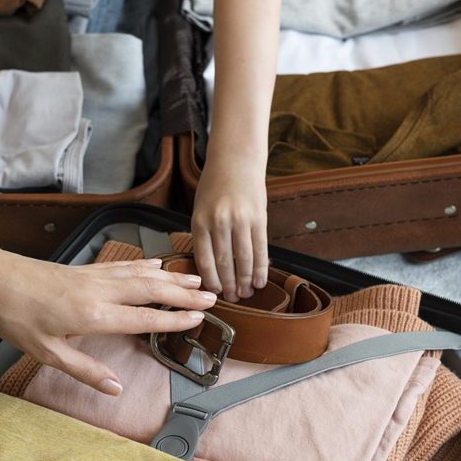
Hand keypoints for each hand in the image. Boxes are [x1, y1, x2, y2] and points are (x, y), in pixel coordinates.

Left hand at [0, 239, 216, 395]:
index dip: (174, 319)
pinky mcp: (85, 269)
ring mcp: (93, 276)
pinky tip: (156, 265)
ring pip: (140, 275)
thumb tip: (115, 387)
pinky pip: (122, 267)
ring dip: (170, 277)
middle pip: (150, 290)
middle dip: (183, 294)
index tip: (199, 318)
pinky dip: (144, 266)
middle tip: (212, 296)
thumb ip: (84, 370)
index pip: (143, 317)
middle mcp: (98, 291)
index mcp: (92, 315)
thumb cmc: (14, 317)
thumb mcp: (45, 353)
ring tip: (196, 279)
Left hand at [191, 151, 268, 302]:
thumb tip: (211, 268)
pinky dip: (261, 268)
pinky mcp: (258, 218)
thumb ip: (204, 236)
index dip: (210, 280)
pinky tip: (260, 281)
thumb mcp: (200, 209)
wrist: (235, 160)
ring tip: (246, 293)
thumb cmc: (215, 186)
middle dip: (229, 285)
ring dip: (245, 280)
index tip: (215, 294)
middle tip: (233, 300)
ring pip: (243, 259)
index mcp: (200, 221)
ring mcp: (240, 220)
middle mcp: (219, 222)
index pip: (204, 259)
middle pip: (224, 262)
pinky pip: (260, 248)